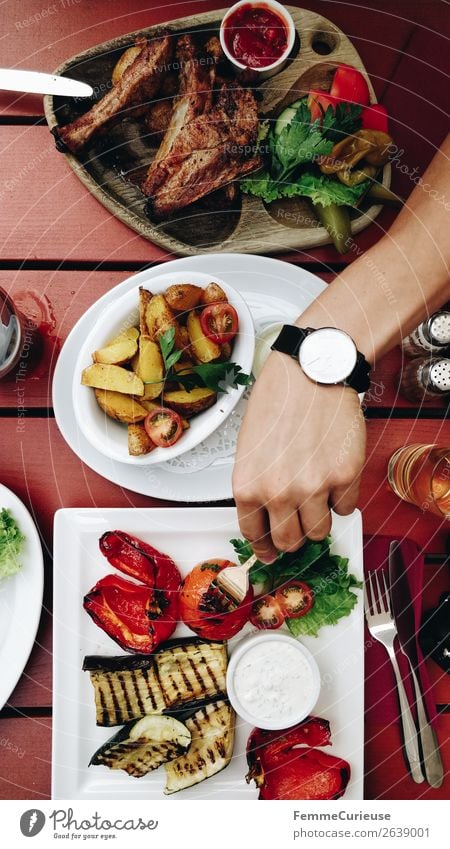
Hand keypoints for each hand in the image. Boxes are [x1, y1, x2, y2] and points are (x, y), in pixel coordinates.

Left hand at [232, 351, 365, 562]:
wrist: (310, 373)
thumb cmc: (277, 403)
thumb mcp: (249, 448)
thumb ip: (256, 487)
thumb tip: (265, 520)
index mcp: (248, 486)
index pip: (255, 535)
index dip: (265, 548)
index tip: (271, 552)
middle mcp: (279, 492)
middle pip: (290, 542)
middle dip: (295, 536)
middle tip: (299, 521)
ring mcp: (314, 487)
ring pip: (320, 532)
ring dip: (320, 517)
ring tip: (317, 489)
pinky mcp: (344, 477)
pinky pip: (346, 508)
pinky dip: (342, 497)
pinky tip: (334, 471)